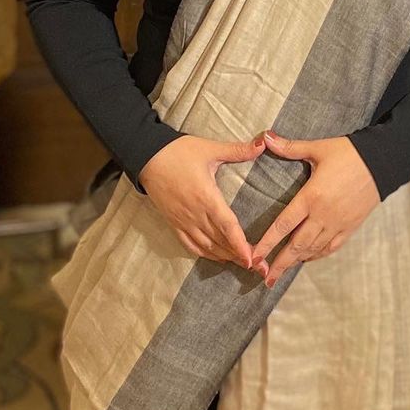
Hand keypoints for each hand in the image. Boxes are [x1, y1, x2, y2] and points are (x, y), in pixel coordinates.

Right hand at [137, 134, 265, 268]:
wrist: (146, 157)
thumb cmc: (178, 152)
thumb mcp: (210, 149)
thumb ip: (237, 150)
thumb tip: (263, 142)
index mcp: (206, 197)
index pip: (227, 226)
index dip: (240, 244)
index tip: (251, 259)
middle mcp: (195, 213)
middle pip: (220, 241)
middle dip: (238, 255)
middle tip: (256, 267)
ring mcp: (182, 220)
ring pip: (206, 246)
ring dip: (224, 256)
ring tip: (240, 263)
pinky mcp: (173, 222)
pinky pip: (189, 244)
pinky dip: (204, 254)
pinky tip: (215, 257)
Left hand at [251, 131, 379, 285]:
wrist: (382, 161)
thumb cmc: (348, 153)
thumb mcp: (318, 148)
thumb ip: (290, 147)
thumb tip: (265, 137)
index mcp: (311, 197)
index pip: (284, 225)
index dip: (268, 243)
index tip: (254, 257)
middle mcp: (323, 215)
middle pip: (297, 245)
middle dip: (280, 263)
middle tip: (265, 278)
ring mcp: (338, 223)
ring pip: (313, 249)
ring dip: (296, 262)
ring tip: (281, 272)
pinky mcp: (351, 226)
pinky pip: (331, 246)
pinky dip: (317, 255)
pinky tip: (308, 259)